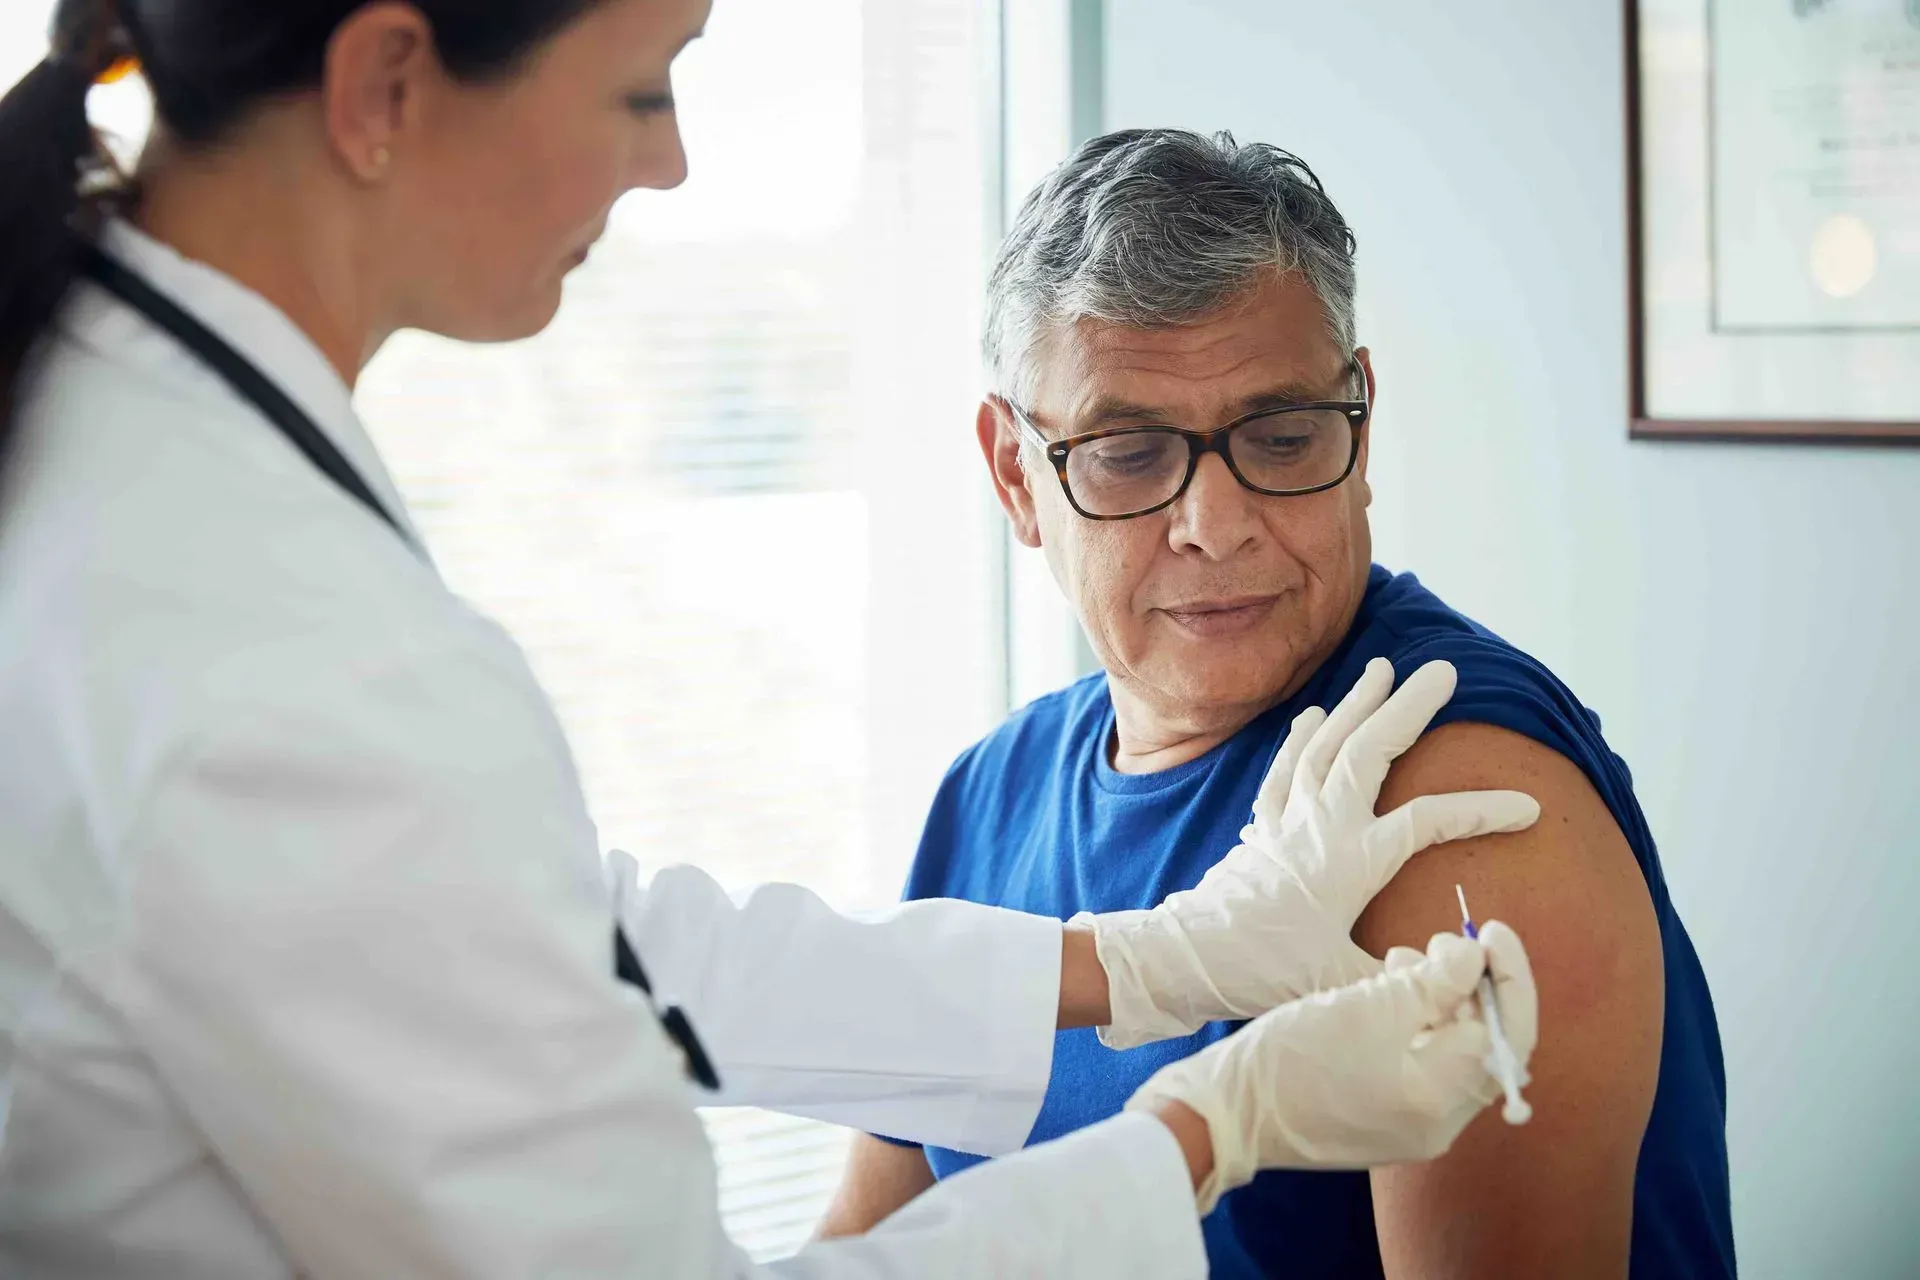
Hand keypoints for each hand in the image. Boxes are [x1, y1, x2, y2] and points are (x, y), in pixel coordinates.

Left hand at [1082, 658, 1540, 1048]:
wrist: (1188, 958)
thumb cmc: (1265, 973)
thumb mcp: (1343, 985)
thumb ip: (1405, 979)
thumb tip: (1459, 973)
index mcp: (1352, 860)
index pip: (1431, 821)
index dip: (1483, 810)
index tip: (1529, 806)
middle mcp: (1321, 825)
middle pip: (1371, 750)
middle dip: (1410, 707)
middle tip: (1444, 670)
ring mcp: (1287, 819)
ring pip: (1326, 745)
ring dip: (1355, 704)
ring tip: (1381, 667)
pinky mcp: (1260, 827)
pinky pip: (1284, 767)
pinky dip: (1301, 737)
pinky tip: (1312, 715)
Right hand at [1129, 922, 1537, 1213]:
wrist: (1228, 1111)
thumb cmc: (1294, 1057)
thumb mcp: (1368, 1005)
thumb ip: (1434, 981)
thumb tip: (1476, 958)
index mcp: (1439, 1102)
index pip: (1507, 1035)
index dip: (1510, 978)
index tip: (1492, 932)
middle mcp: (1438, 1125)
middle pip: (1484, 1046)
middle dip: (1472, 987)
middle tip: (1445, 941)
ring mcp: (1411, 1126)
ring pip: (1452, 1053)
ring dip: (1441, 1001)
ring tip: (1404, 960)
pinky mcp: (1385, 1119)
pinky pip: (1422, 1066)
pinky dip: (1416, 1024)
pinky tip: (1387, 992)